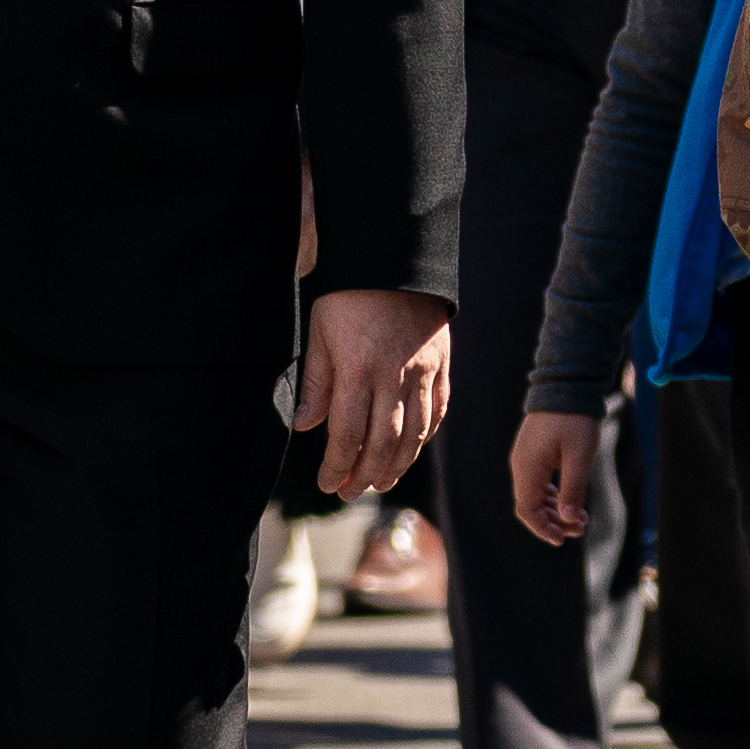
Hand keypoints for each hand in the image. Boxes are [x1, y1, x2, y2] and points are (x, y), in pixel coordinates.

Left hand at [300, 287, 448, 502]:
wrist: (394, 256)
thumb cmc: (348, 294)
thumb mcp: (320, 332)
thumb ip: (317, 382)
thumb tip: (307, 427)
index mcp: (358, 368)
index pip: (348, 432)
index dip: (337, 464)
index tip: (328, 483)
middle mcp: (394, 375)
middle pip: (384, 441)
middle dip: (366, 473)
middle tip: (351, 492)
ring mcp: (424, 371)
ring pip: (415, 433)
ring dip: (397, 464)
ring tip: (380, 481)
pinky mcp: (442, 365)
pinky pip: (438, 410)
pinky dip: (425, 437)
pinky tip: (411, 451)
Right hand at [507, 408, 605, 547]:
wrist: (566, 387)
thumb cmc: (574, 420)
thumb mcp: (579, 457)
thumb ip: (573, 489)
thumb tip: (569, 519)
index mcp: (528, 468)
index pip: (527, 510)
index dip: (543, 528)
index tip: (563, 540)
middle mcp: (521, 465)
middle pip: (529, 505)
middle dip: (552, 522)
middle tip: (580, 529)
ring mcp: (526, 459)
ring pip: (533, 495)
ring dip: (553, 511)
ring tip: (580, 518)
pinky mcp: (533, 453)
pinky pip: (537, 483)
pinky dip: (552, 496)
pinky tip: (570, 500)